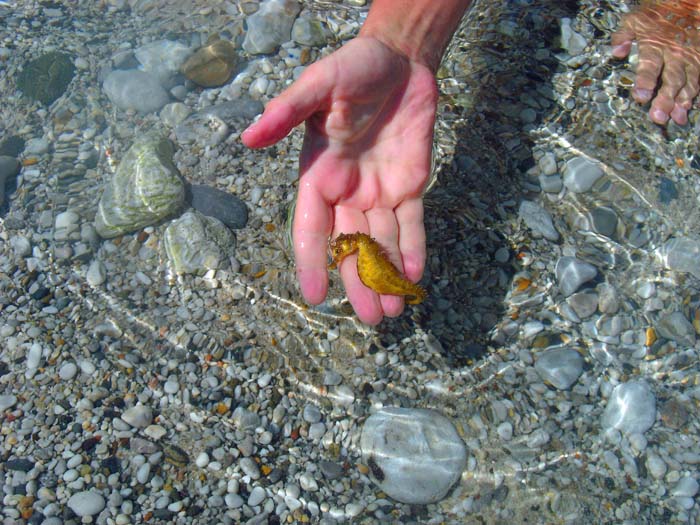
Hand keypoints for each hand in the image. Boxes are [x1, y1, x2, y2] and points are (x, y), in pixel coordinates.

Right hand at [242, 37, 436, 323]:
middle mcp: (346, 191)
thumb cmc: (353, 67)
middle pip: (351, 246)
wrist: (400, 59)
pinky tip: (414, 277)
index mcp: (318, 175)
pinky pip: (412, 224)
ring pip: (382, 243)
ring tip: (393, 312)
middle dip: (360, 282)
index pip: (310, 228)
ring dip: (387, 277)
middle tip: (371, 319)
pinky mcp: (410, 185)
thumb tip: (249, 137)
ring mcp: (379, 192)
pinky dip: (413, 250)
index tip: (316, 296)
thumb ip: (287, 111)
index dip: (311, 261)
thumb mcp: (318, 84)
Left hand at [612, 2, 699, 124]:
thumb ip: (623, 36)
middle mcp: (675, 53)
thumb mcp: (634, 20)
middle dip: (665, 99)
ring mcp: (690, 57)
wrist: (686, 1)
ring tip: (675, 118)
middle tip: (657, 117)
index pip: (649, 66)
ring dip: (682, 101)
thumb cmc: (656, 14)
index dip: (645, 82)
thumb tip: (616, 52)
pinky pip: (698, 79)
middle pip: (671, 79)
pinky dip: (695, 95)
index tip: (640, 97)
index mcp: (655, 44)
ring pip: (688, 82)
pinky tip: (688, 109)